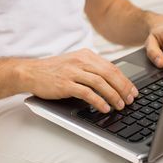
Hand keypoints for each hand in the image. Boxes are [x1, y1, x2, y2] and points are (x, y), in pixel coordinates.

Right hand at [20, 48, 138, 112]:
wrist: (30, 72)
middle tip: (130, 99)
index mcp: (85, 55)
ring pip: (100, 83)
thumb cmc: (52, 70)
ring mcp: (72, 72)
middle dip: (123, 88)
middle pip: (109, 74)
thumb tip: (111, 81)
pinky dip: (98, 101)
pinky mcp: (65, 84)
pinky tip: (104, 108)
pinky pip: (87, 92)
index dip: (124, 80)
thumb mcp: (74, 63)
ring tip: (120, 105)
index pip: (111, 67)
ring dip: (113, 95)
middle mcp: (80, 61)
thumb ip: (90, 68)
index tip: (132, 90)